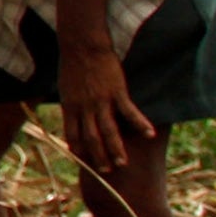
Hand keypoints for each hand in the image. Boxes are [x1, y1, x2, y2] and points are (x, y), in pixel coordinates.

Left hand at [54, 43, 153, 174]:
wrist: (82, 45)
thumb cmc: (73, 64)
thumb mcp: (66, 87)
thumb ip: (71, 102)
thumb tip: (73, 112)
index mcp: (70, 106)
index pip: (72, 134)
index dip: (78, 148)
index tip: (83, 161)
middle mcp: (84, 107)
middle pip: (91, 138)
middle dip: (98, 156)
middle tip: (105, 171)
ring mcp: (101, 101)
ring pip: (108, 130)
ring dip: (115, 149)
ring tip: (123, 164)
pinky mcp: (116, 92)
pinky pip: (129, 112)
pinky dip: (140, 124)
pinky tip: (149, 135)